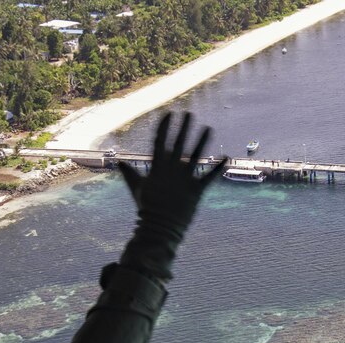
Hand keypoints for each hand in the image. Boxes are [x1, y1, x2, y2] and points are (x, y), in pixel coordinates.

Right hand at [117, 112, 226, 279]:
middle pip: (178, 144)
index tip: (169, 114)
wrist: (159, 227)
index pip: (160, 142)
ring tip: (209, 128)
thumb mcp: (137, 188)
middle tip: (189, 113)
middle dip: (183, 127)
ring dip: (202, 141)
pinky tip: (226, 157)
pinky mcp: (196, 190)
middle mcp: (171, 170)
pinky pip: (209, 177)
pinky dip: (217, 168)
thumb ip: (130, 173)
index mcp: (157, 167)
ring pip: (195, 156)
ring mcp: (184, 179)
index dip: (164, 127)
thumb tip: (118, 162)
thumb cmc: (147, 208)